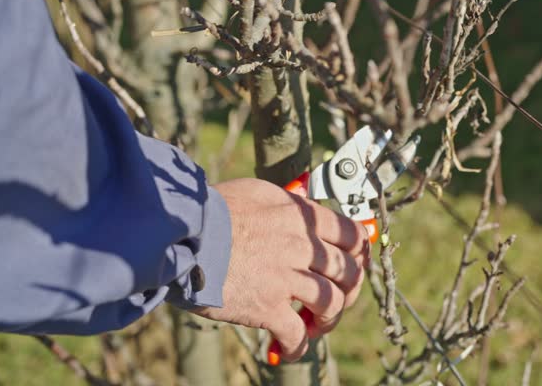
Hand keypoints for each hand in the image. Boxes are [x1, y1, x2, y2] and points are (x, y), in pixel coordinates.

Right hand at [193, 178, 369, 361]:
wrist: (181, 235)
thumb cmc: (212, 211)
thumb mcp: (258, 193)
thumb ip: (287, 201)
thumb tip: (304, 201)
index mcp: (300, 216)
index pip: (352, 234)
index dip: (360, 252)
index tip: (355, 263)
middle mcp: (300, 245)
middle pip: (348, 271)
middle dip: (350, 289)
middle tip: (338, 297)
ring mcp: (286, 277)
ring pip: (332, 302)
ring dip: (329, 319)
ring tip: (316, 325)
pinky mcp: (267, 306)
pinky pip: (297, 333)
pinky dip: (298, 346)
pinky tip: (289, 348)